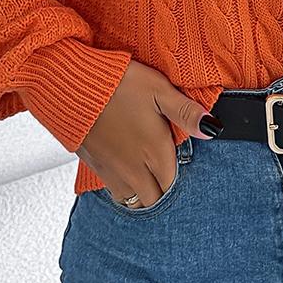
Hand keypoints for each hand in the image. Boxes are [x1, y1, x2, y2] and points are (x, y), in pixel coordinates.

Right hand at [75, 59, 220, 207]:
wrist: (69, 84)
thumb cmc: (117, 83)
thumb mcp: (159, 90)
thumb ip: (186, 112)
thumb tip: (212, 129)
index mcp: (155, 152)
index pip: (173, 184)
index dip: (178, 178)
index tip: (179, 164)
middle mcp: (134, 168)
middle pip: (154, 199)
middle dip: (161, 191)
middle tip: (164, 172)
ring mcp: (111, 170)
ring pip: (132, 199)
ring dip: (141, 192)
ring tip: (146, 174)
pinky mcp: (93, 166)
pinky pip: (113, 191)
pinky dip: (122, 187)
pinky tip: (124, 167)